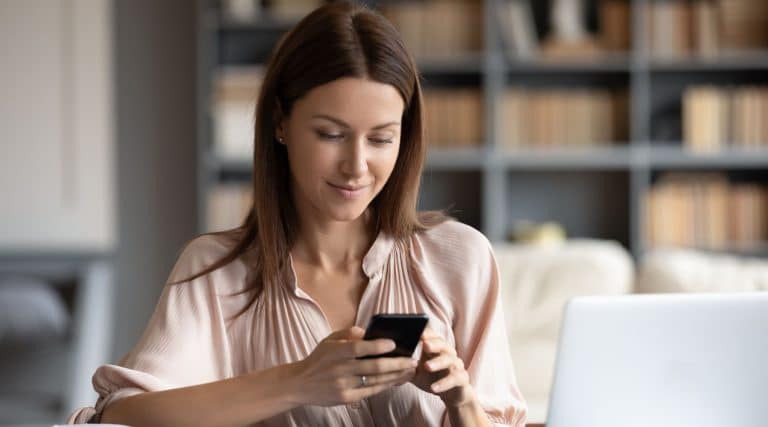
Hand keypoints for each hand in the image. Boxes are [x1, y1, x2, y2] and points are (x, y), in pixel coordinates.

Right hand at [287, 326, 416, 406]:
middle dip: (396, 364)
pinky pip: (370, 391)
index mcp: (335, 352)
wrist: (299, 384)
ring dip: (396, 376)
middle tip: (412, 359)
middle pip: (373, 367)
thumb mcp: (328, 341)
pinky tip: (396, 380)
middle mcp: (339, 370)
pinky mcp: (346, 399)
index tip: (394, 343)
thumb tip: (368, 332)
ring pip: (376, 380)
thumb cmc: (318, 359)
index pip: (358, 348)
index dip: (377, 346)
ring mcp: (343, 386)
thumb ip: (347, 333)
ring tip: (410, 370)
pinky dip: (385, 385)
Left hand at [411, 327, 475, 407]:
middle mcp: (448, 354)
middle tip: (424, 345)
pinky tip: (434, 388)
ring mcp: (456, 366)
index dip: (426, 333)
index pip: (433, 336)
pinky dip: (444, 383)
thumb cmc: (432, 379)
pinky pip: (455, 379)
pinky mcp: (462, 379)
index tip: (417, 330)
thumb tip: (384, 361)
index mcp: (437, 349)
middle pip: (442, 345)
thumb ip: (404, 366)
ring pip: (449, 360)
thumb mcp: (416, 372)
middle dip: (433, 344)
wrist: (453, 394)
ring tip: (427, 366)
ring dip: (438, 362)